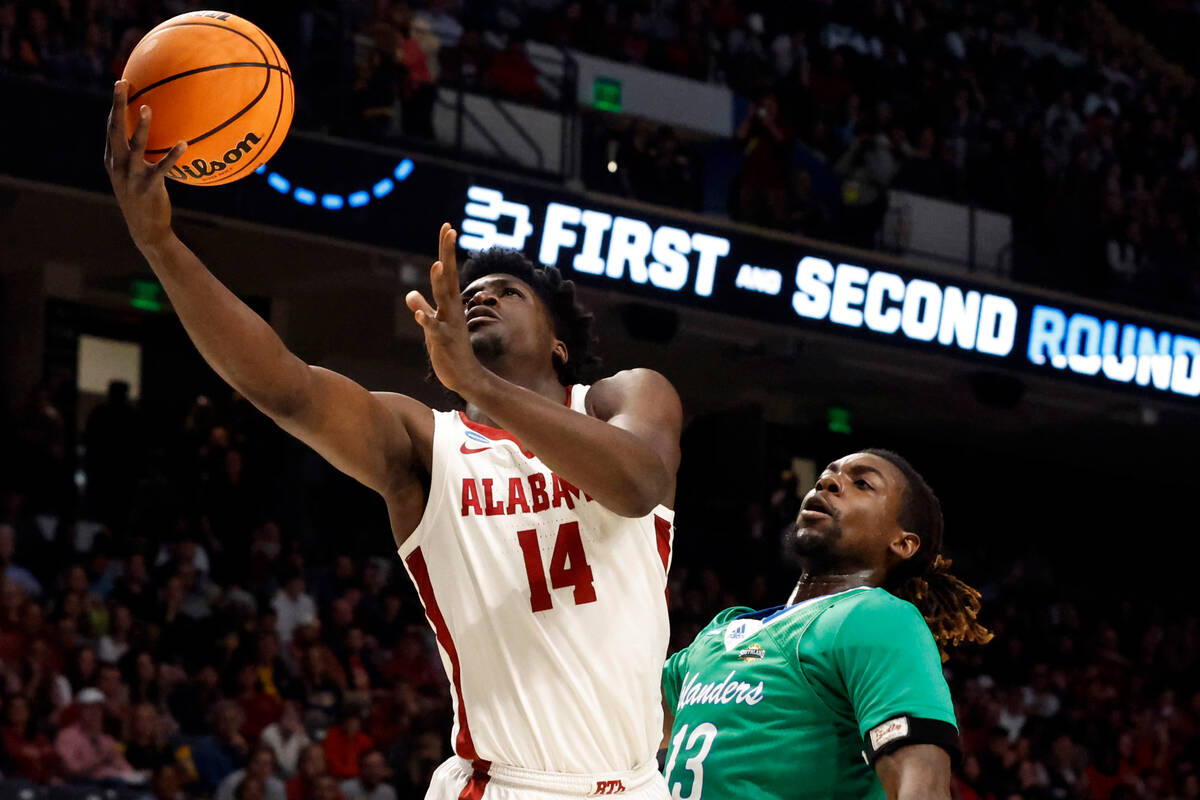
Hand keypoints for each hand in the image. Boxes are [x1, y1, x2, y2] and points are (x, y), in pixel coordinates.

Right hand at [104, 79, 187, 251]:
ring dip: (139, 126)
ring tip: (146, 108)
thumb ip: (138, 155)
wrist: (146, 229)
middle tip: (121, 83)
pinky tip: (184, 144)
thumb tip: (154, 134)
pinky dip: (173, 155)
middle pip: (114, 129)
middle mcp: (117, 165)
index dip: (114, 106)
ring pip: (134, 145)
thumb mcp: (135, 174)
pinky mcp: (148, 186)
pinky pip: (162, 167)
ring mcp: (131, 176)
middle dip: (116, 105)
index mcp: (112, 159)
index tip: (120, 84)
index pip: (110, 128)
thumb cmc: (143, 198)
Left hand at [405, 223, 487, 395]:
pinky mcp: (443, 341)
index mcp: (449, 303)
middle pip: (448, 276)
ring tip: (437, 265)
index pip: (447, 271)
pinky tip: (419, 315)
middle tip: (450, 231)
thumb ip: (423, 308)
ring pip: (444, 299)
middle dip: (447, 254)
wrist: (464, 377)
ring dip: (440, 282)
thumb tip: (410, 294)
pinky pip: (434, 329)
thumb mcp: (432, 326)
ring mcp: (449, 324)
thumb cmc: (449, 350)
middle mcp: (452, 309)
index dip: (446, 250)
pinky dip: (426, 321)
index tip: (448, 227)